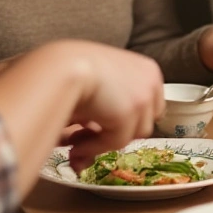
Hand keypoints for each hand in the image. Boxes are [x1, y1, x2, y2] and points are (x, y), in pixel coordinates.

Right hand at [63, 43, 164, 171]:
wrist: (62, 65)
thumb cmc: (70, 66)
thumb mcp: (94, 85)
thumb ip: (100, 111)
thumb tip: (90, 146)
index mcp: (146, 69)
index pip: (150, 105)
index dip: (127, 120)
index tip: (104, 127)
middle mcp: (151, 81)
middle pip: (144, 121)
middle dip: (117, 132)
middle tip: (86, 136)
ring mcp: (144, 97)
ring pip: (132, 135)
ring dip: (104, 141)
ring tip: (77, 139)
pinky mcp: (131, 112)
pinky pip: (116, 142)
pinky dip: (95, 147)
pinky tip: (75, 146)